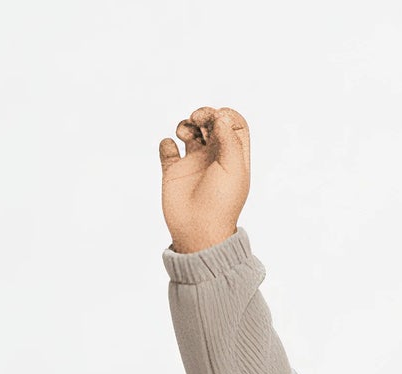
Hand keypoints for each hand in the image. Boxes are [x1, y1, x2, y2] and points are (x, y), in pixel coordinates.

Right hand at [158, 105, 250, 251]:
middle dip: (204, 113)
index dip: (225, 115)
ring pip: (189, 130)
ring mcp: (193, 163)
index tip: (216, 121)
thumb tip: (220, 117)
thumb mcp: (234, 170)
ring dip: (185, 124)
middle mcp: (214, 157)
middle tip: (197, 119)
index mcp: (232, 156)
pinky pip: (167, 148)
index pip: (233, 124)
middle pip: (210, 122)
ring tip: (184, 135)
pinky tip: (172, 152)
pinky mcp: (174, 171)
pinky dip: (167, 144)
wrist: (200, 231)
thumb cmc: (221, 204)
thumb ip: (229, 140)